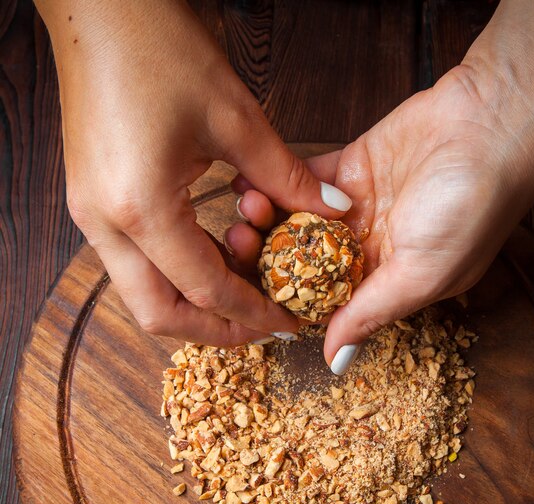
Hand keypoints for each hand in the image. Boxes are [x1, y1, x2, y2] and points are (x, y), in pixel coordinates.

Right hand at [38, 0, 350, 345]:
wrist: (97, 7)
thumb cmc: (158, 47)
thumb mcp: (234, 117)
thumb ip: (285, 176)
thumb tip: (331, 209)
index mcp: (141, 208)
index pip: (205, 290)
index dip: (251, 313)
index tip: (286, 322)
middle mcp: (106, 225)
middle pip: (159, 315)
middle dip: (216, 330)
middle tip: (262, 325)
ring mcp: (92, 216)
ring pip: (144, 295)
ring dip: (196, 305)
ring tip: (246, 296)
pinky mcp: (93, 203)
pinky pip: (138, 264)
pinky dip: (179, 274)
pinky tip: (217, 257)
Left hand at [232, 66, 532, 367]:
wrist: (490, 126)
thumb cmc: (470, 209)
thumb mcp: (422, 274)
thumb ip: (372, 313)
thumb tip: (335, 361)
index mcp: (387, 282)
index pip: (327, 303)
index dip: (290, 302)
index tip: (252, 298)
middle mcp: (369, 248)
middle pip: (305, 262)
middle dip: (270, 259)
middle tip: (239, 249)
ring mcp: (356, 207)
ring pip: (299, 221)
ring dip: (269, 220)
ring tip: (245, 216)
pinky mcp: (349, 167)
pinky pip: (304, 180)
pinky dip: (279, 183)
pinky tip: (254, 186)